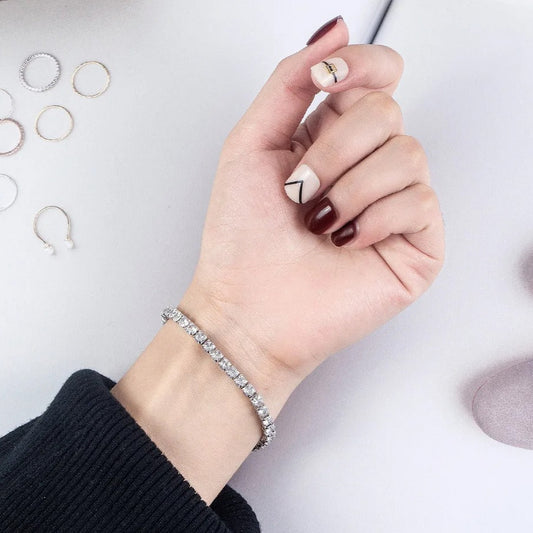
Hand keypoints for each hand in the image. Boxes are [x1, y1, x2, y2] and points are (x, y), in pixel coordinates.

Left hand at [180, 20, 444, 406]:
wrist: (248, 307)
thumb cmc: (242, 237)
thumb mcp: (251, 144)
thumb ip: (289, 83)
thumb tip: (336, 30)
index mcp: (331, 139)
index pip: (377, 77)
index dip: (361, 66)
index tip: (325, 82)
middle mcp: (367, 166)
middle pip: (387, 111)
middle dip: (332, 151)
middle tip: (300, 192)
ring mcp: (395, 204)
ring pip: (407, 153)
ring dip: (349, 189)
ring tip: (319, 223)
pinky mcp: (416, 242)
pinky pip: (418, 200)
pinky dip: (373, 219)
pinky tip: (346, 242)